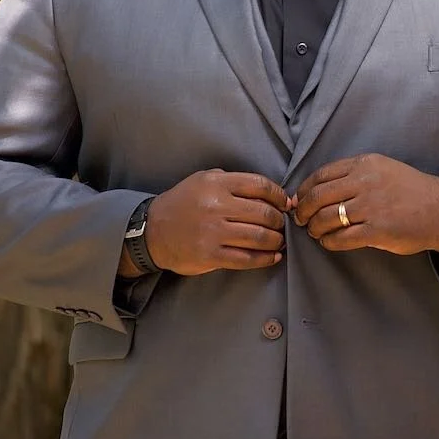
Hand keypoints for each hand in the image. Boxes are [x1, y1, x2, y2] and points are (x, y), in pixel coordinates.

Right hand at [141, 170, 288, 275]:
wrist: (153, 231)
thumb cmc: (183, 203)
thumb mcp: (202, 180)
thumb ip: (232, 182)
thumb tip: (271, 195)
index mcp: (216, 183)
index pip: (259, 185)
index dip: (279, 195)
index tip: (285, 203)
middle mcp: (216, 206)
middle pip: (264, 213)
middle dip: (279, 220)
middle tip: (282, 224)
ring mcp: (213, 232)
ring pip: (259, 236)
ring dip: (276, 240)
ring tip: (279, 240)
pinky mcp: (211, 255)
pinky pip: (246, 258)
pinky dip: (265, 258)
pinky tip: (272, 256)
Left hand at [292, 153, 438, 258]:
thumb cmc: (408, 190)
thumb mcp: (381, 170)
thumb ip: (352, 176)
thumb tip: (313, 192)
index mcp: (364, 164)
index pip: (321, 175)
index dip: (303, 190)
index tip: (298, 201)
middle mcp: (366, 182)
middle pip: (318, 196)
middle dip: (303, 211)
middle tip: (301, 220)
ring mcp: (371, 206)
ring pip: (326, 218)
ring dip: (315, 228)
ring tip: (316, 232)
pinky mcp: (377, 230)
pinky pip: (341, 238)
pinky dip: (329, 242)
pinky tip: (329, 242)